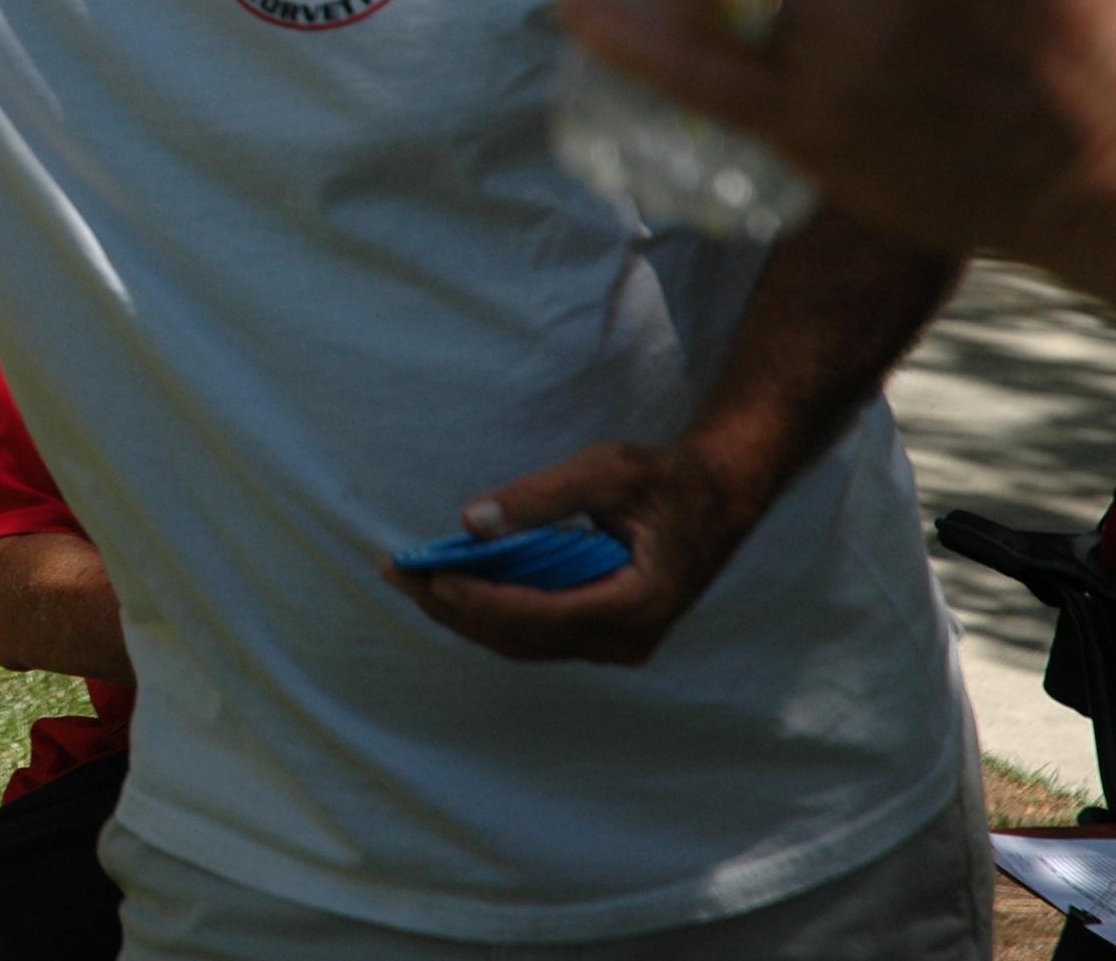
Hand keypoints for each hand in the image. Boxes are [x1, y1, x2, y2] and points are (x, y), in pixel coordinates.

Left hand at [384, 440, 754, 664]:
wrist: (717, 501)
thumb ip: (541, 496)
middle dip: (455, 609)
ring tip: (411, 577)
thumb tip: (471, 521)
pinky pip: (536, 632)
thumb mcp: (608, 470)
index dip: (481, 601)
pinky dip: (491, 610)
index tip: (431, 578)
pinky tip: (452, 582)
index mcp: (637, 603)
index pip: (541, 616)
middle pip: (523, 638)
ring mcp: (617, 644)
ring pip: (524, 641)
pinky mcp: (603, 636)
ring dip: (465, 614)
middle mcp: (627, 639)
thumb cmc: (665, 480)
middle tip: (398, 574)